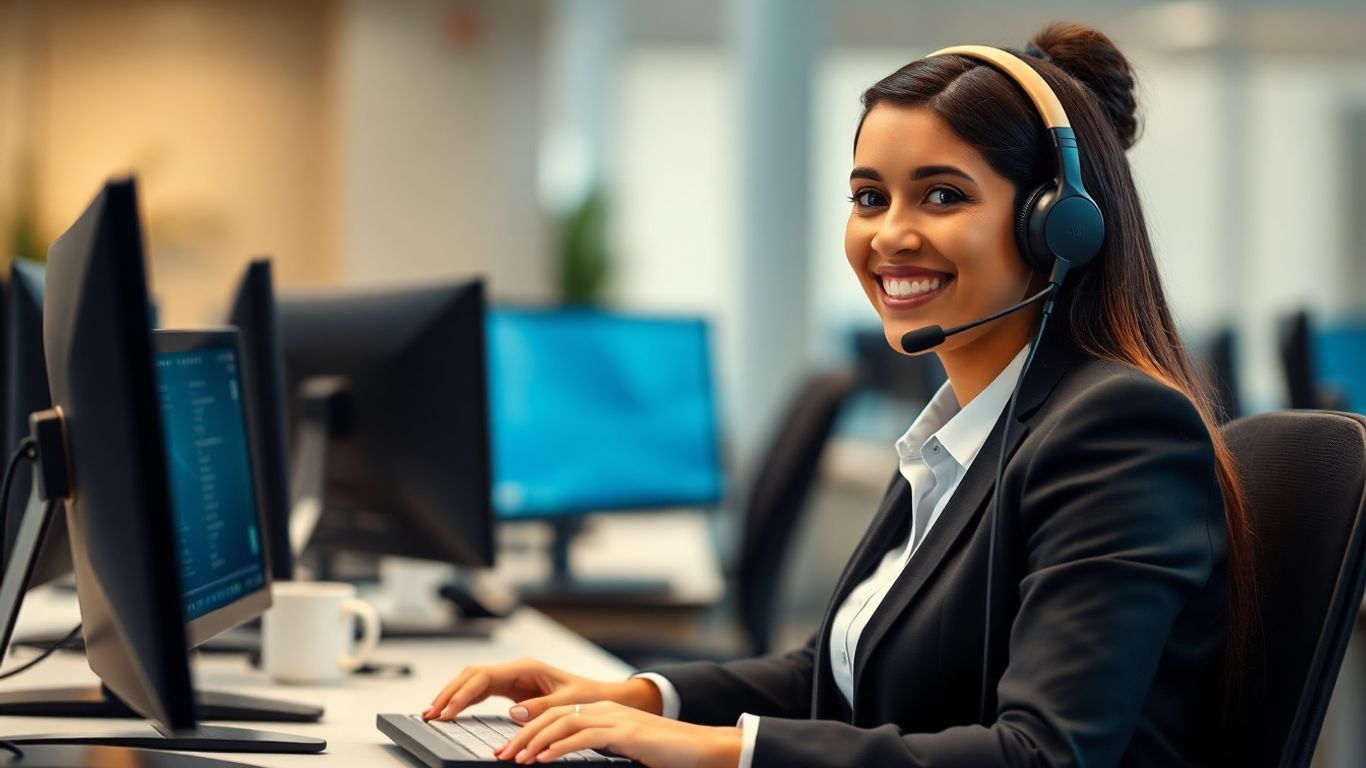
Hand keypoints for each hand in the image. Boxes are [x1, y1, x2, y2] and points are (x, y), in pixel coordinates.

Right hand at [423, 657, 662, 721]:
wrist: (602, 698)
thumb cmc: (588, 698)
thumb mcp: (568, 704)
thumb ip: (542, 707)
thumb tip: (514, 712)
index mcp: (526, 668)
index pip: (484, 677)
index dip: (462, 694)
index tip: (447, 711)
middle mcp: (516, 669)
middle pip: (472, 676)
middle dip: (449, 693)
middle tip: (430, 713)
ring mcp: (512, 678)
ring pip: (473, 681)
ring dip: (453, 696)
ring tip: (433, 713)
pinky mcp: (512, 690)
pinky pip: (481, 691)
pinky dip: (465, 700)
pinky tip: (452, 711)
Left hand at [494, 700, 740, 767]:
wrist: (701, 747)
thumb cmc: (664, 754)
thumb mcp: (623, 750)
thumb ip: (597, 749)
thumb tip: (567, 758)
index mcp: (602, 712)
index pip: (554, 717)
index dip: (528, 732)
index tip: (508, 750)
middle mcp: (604, 710)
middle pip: (552, 717)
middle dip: (522, 736)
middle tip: (501, 755)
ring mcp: (615, 719)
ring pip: (563, 723)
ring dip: (535, 742)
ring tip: (516, 759)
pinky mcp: (626, 733)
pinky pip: (586, 737)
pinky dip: (561, 747)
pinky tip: (545, 758)